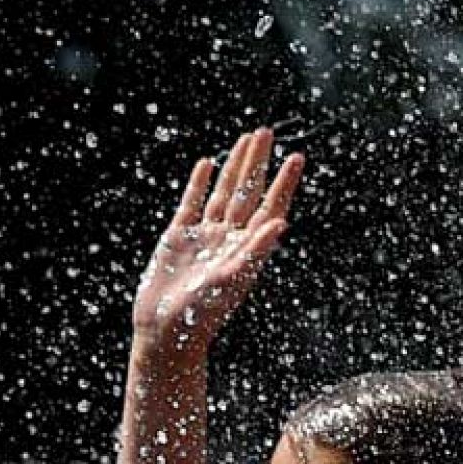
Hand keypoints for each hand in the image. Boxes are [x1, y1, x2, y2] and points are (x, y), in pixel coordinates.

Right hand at [134, 127, 304, 353]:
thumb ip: (255, 251)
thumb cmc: (202, 314)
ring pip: (224, 193)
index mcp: (247, 249)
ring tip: (245, 139)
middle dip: (258, 163)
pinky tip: (207, 164)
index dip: (284, 183)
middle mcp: (229, 239)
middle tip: (267, 132)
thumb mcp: (231, 281)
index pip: (271, 208)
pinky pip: (192, 203)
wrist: (165, 331)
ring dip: (234, 166)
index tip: (297, 157)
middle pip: (248, 192)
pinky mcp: (179, 237)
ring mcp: (205, 236)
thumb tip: (280, 224)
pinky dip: (200, 183)